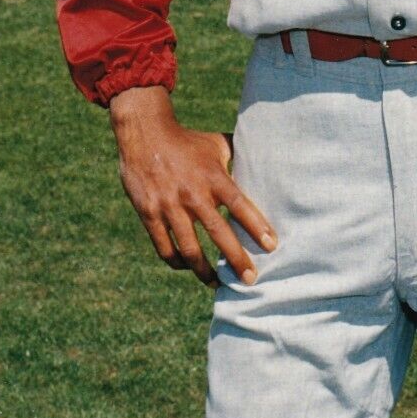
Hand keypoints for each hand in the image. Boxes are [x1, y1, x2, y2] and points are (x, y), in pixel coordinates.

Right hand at [108, 86, 276, 286]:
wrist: (145, 133)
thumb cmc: (187, 141)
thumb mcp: (215, 144)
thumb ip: (238, 156)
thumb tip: (264, 159)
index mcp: (212, 176)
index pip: (239, 204)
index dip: (256, 226)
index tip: (272, 246)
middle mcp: (192, 194)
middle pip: (218, 232)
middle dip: (235, 259)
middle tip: (250, 280)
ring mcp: (169, 206)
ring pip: (190, 249)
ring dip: (204, 271)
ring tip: (217, 283)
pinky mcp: (149, 214)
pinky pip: (164, 247)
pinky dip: (177, 262)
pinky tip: (188, 267)